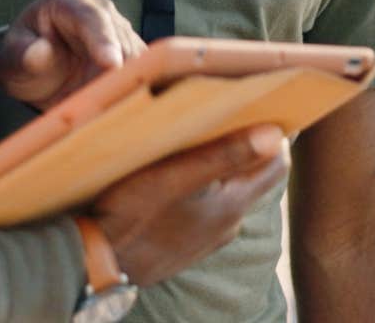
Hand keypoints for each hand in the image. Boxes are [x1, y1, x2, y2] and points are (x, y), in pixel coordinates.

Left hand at [0, 0, 144, 109]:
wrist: (35, 69)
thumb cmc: (22, 58)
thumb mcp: (11, 59)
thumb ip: (23, 55)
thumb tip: (40, 52)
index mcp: (67, 1)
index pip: (92, 18)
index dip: (104, 40)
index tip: (112, 65)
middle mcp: (99, 9)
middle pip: (122, 39)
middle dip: (120, 71)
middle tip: (109, 103)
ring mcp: (118, 30)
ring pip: (137, 57)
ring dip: (127, 84)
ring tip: (109, 110)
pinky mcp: (130, 52)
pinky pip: (143, 71)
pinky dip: (134, 89)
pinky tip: (120, 107)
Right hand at [91, 124, 288, 286]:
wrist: (97, 264)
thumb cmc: (132, 214)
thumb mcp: (175, 176)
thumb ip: (225, 154)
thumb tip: (275, 134)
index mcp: (233, 204)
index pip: (277, 164)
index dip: (272, 134)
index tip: (257, 108)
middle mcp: (229, 223)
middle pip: (252, 175)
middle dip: (243, 146)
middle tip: (220, 118)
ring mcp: (209, 237)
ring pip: (227, 191)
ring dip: (218, 168)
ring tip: (192, 144)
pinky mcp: (188, 245)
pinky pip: (206, 209)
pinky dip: (200, 190)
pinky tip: (174, 179)